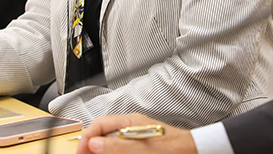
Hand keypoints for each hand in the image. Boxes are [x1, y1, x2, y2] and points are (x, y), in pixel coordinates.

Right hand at [76, 114, 196, 153]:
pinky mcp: (140, 147)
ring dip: (101, 152)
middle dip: (91, 147)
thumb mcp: (141, 150)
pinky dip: (113, 153)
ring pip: (110, 143)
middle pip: (103, 135)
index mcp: (130, 122)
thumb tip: (94, 144)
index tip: (79, 153)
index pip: (100, 125)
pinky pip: (121, 149)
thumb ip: (117, 146)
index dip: (86, 138)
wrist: (193, 152)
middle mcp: (131, 128)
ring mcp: (135, 138)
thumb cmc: (173, 149)